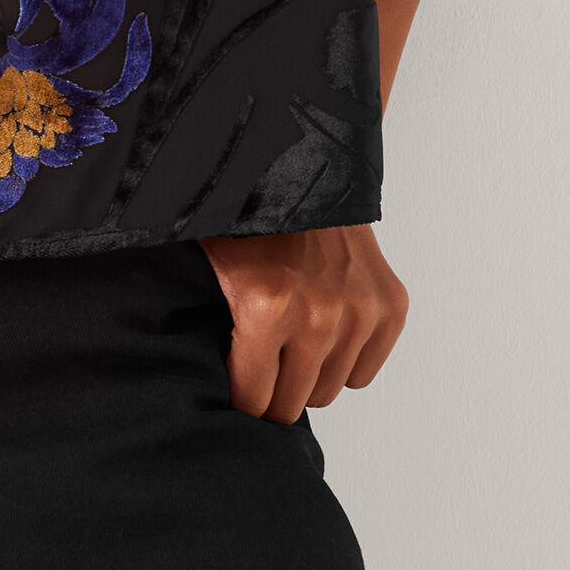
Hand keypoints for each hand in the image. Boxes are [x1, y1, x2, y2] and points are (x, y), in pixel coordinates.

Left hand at [196, 223, 408, 423]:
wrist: (305, 165)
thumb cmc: (250, 214)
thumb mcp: (208, 260)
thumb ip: (199, 315)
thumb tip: (178, 367)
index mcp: (266, 307)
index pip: (254, 400)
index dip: (241, 394)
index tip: (237, 381)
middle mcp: (317, 317)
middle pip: (292, 404)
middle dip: (272, 390)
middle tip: (263, 363)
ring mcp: (359, 312)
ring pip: (328, 391)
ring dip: (307, 373)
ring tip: (291, 339)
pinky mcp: (390, 306)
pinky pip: (363, 373)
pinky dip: (344, 360)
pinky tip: (324, 331)